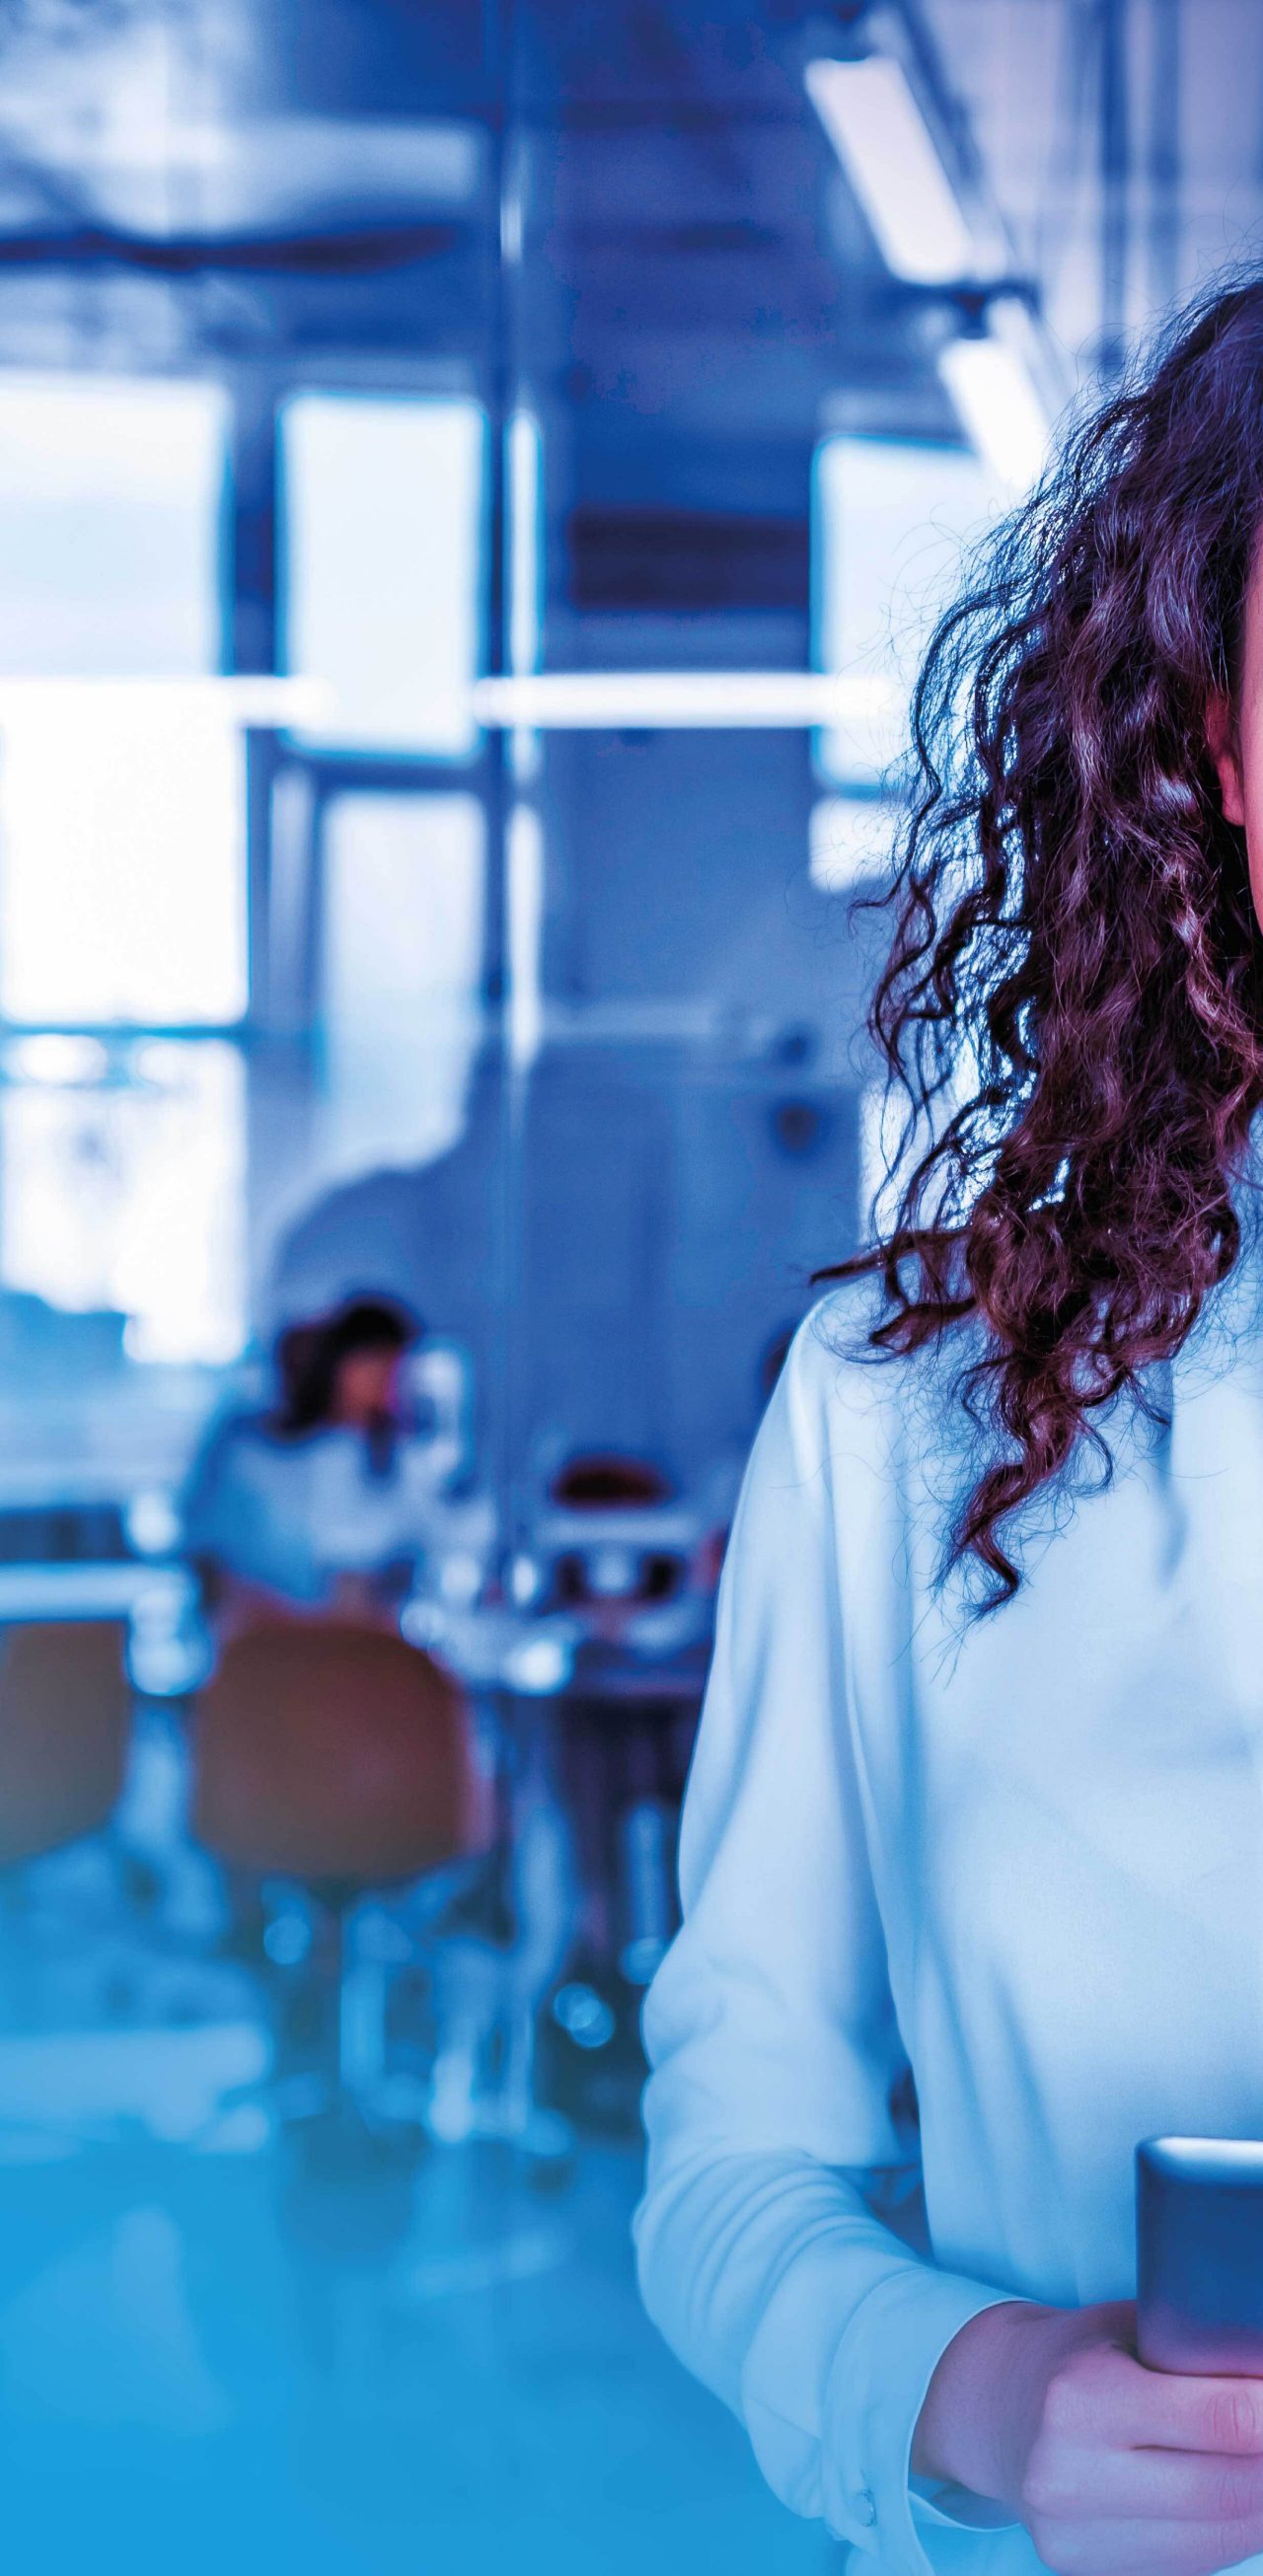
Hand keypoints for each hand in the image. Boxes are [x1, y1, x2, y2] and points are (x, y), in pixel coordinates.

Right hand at [912, 2296, 1262, 2573]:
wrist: (992, 2413)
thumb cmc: (1073, 2357)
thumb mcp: (1126, 2328)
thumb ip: (1195, 2354)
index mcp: (1080, 2396)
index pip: (1221, 2418)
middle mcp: (1071, 2474)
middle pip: (1228, 2490)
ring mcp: (1075, 2536)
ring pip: (1217, 2540)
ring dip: (1262, 2504)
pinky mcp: (1085, 2571)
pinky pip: (1190, 2564)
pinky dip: (1231, 2532)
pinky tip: (1242, 2500)